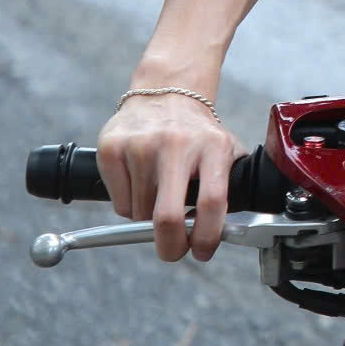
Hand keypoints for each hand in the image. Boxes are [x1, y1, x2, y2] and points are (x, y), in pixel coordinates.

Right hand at [95, 90, 242, 262]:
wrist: (166, 94)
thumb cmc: (198, 133)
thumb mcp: (226, 150)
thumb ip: (229, 186)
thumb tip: (232, 232)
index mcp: (213, 146)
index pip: (212, 201)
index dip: (206, 236)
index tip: (201, 251)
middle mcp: (177, 143)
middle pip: (167, 217)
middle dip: (170, 247)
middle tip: (173, 251)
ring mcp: (141, 145)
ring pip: (140, 214)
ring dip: (149, 218)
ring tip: (159, 193)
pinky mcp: (112, 148)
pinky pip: (119, 204)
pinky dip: (129, 206)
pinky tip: (140, 183)